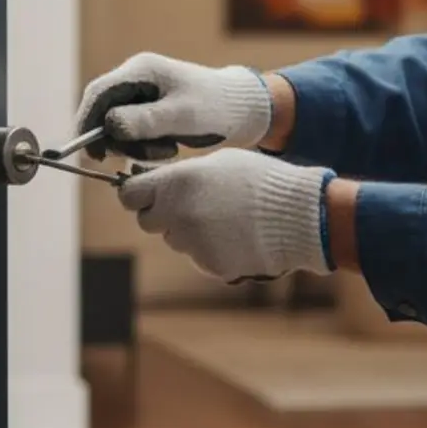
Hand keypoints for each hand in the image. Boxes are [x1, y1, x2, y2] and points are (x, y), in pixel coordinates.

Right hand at [74, 52, 272, 161]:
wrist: (244, 110)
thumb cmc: (216, 108)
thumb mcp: (182, 116)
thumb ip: (146, 120)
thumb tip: (110, 126)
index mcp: (142, 70)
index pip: (98, 93)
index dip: (86, 122)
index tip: (89, 152)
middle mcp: (137, 78)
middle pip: (103, 111)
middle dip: (116, 139)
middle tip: (137, 157)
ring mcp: (143, 94)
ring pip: (118, 126)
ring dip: (135, 146)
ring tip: (167, 152)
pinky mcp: (150, 110)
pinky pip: (133, 132)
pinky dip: (145, 146)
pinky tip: (169, 149)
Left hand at [117, 148, 334, 281]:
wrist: (298, 215)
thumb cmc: (261, 180)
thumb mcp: (219, 162)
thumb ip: (182, 174)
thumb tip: (154, 179)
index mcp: (177, 183)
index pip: (129, 195)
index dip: (137, 194)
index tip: (146, 194)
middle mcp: (178, 214)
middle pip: (148, 221)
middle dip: (163, 215)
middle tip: (193, 207)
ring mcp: (192, 243)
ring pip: (174, 240)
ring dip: (189, 232)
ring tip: (225, 220)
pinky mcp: (208, 264)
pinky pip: (198, 257)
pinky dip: (210, 249)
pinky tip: (235, 236)